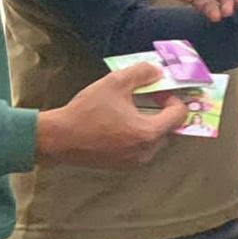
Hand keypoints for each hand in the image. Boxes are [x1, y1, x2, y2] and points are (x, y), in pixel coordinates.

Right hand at [36, 62, 187, 168]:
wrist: (58, 138)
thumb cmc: (87, 111)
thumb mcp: (116, 82)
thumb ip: (142, 73)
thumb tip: (158, 72)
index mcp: (148, 133)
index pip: (178, 116)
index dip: (173, 98)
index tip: (158, 89)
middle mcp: (145, 152)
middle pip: (169, 129)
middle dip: (163, 111)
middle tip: (150, 96)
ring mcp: (133, 162)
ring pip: (155, 140)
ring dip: (150, 123)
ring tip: (134, 107)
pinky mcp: (121, 166)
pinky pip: (140, 149)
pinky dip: (138, 135)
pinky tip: (121, 122)